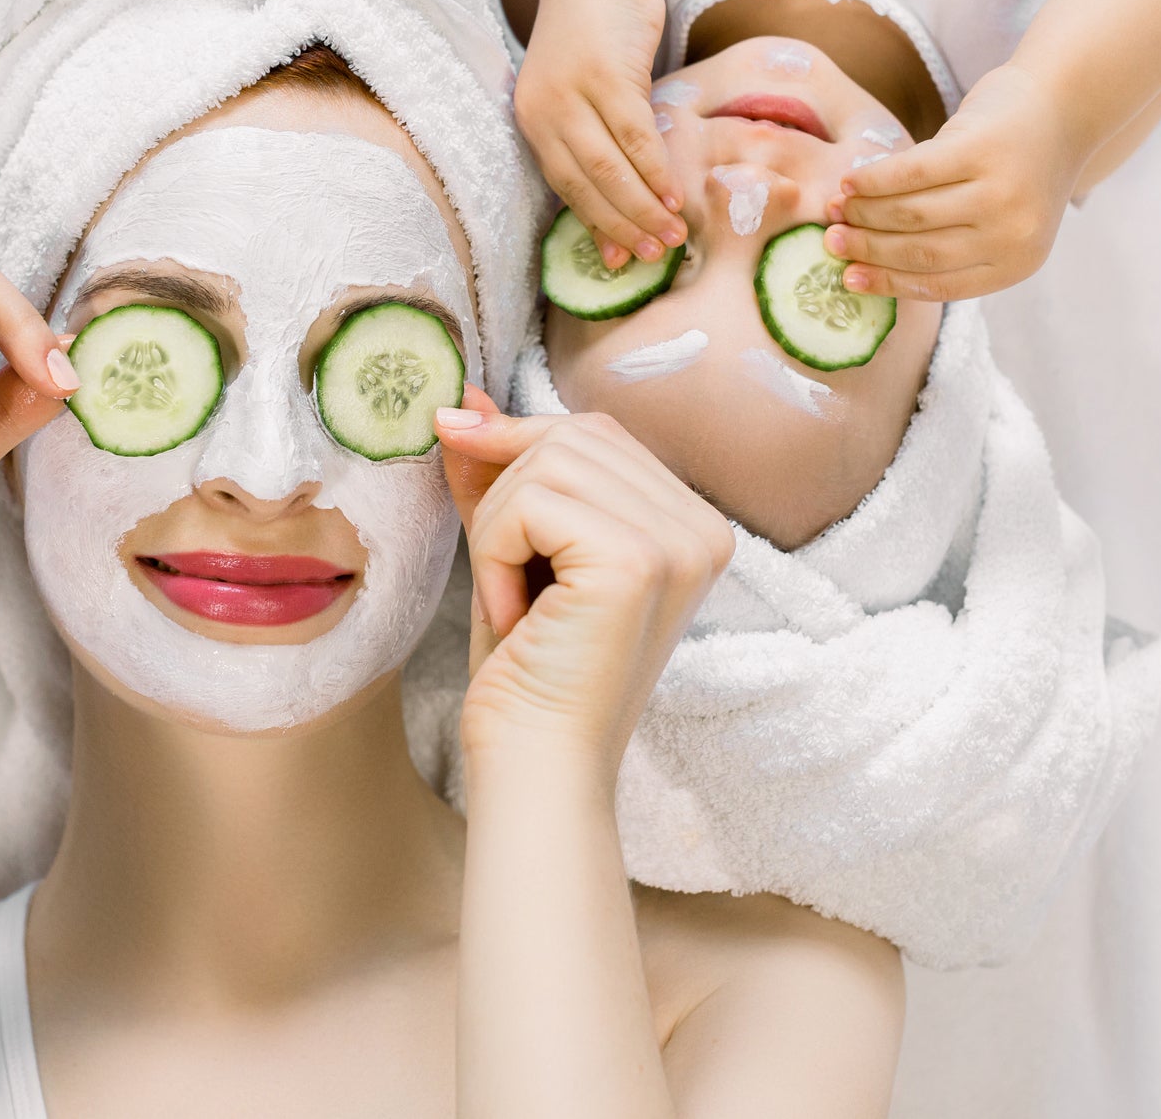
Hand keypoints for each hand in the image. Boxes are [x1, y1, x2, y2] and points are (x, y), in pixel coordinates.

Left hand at [434, 388, 733, 770]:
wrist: (535, 762)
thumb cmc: (528, 671)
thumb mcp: (515, 548)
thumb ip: (502, 473)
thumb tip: (466, 399)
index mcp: (690, 524)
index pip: (596, 433)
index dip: (518, 439)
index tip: (458, 448)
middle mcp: (702, 528)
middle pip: (572, 436)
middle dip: (506, 494)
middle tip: (505, 581)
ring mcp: (677, 543)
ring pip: (546, 463)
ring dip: (498, 530)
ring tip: (515, 602)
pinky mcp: (637, 561)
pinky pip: (532, 504)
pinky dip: (497, 555)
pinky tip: (517, 614)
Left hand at [516, 0, 679, 267]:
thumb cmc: (593, 38)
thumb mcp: (581, 96)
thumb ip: (593, 141)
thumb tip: (622, 203)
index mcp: (532, 121)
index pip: (563, 187)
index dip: (595, 225)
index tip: (620, 260)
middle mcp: (543, 110)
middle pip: (583, 184)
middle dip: (621, 225)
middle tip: (653, 255)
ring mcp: (573, 92)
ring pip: (609, 166)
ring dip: (644, 206)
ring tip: (673, 234)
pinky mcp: (606, 75)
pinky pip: (635, 136)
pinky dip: (656, 170)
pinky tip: (676, 193)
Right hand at [821, 62, 1087, 299]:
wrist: (1062, 106)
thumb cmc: (1018, 170)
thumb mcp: (999, 221)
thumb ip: (952, 245)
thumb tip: (870, 264)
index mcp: (1017, 262)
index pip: (939, 283)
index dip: (886, 282)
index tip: (848, 278)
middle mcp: (1013, 233)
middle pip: (920, 250)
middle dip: (867, 247)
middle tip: (831, 240)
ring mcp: (1000, 190)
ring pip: (911, 213)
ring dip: (864, 213)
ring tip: (837, 209)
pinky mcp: (981, 148)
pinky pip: (911, 172)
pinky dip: (873, 179)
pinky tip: (850, 181)